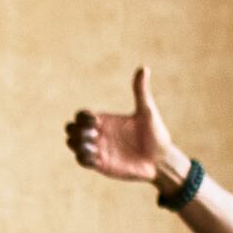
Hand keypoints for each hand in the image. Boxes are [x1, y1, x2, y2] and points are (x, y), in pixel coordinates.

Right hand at [64, 66, 181, 186]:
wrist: (160, 160)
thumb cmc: (155, 135)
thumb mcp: (147, 111)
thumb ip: (141, 91)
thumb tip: (144, 68)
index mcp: (106, 120)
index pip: (82, 115)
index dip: (83, 117)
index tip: (97, 122)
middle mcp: (99, 134)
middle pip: (72, 129)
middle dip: (75, 130)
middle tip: (94, 134)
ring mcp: (98, 149)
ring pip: (73, 144)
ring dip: (77, 143)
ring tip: (94, 146)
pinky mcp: (101, 165)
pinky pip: (82, 160)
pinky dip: (83, 157)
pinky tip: (97, 157)